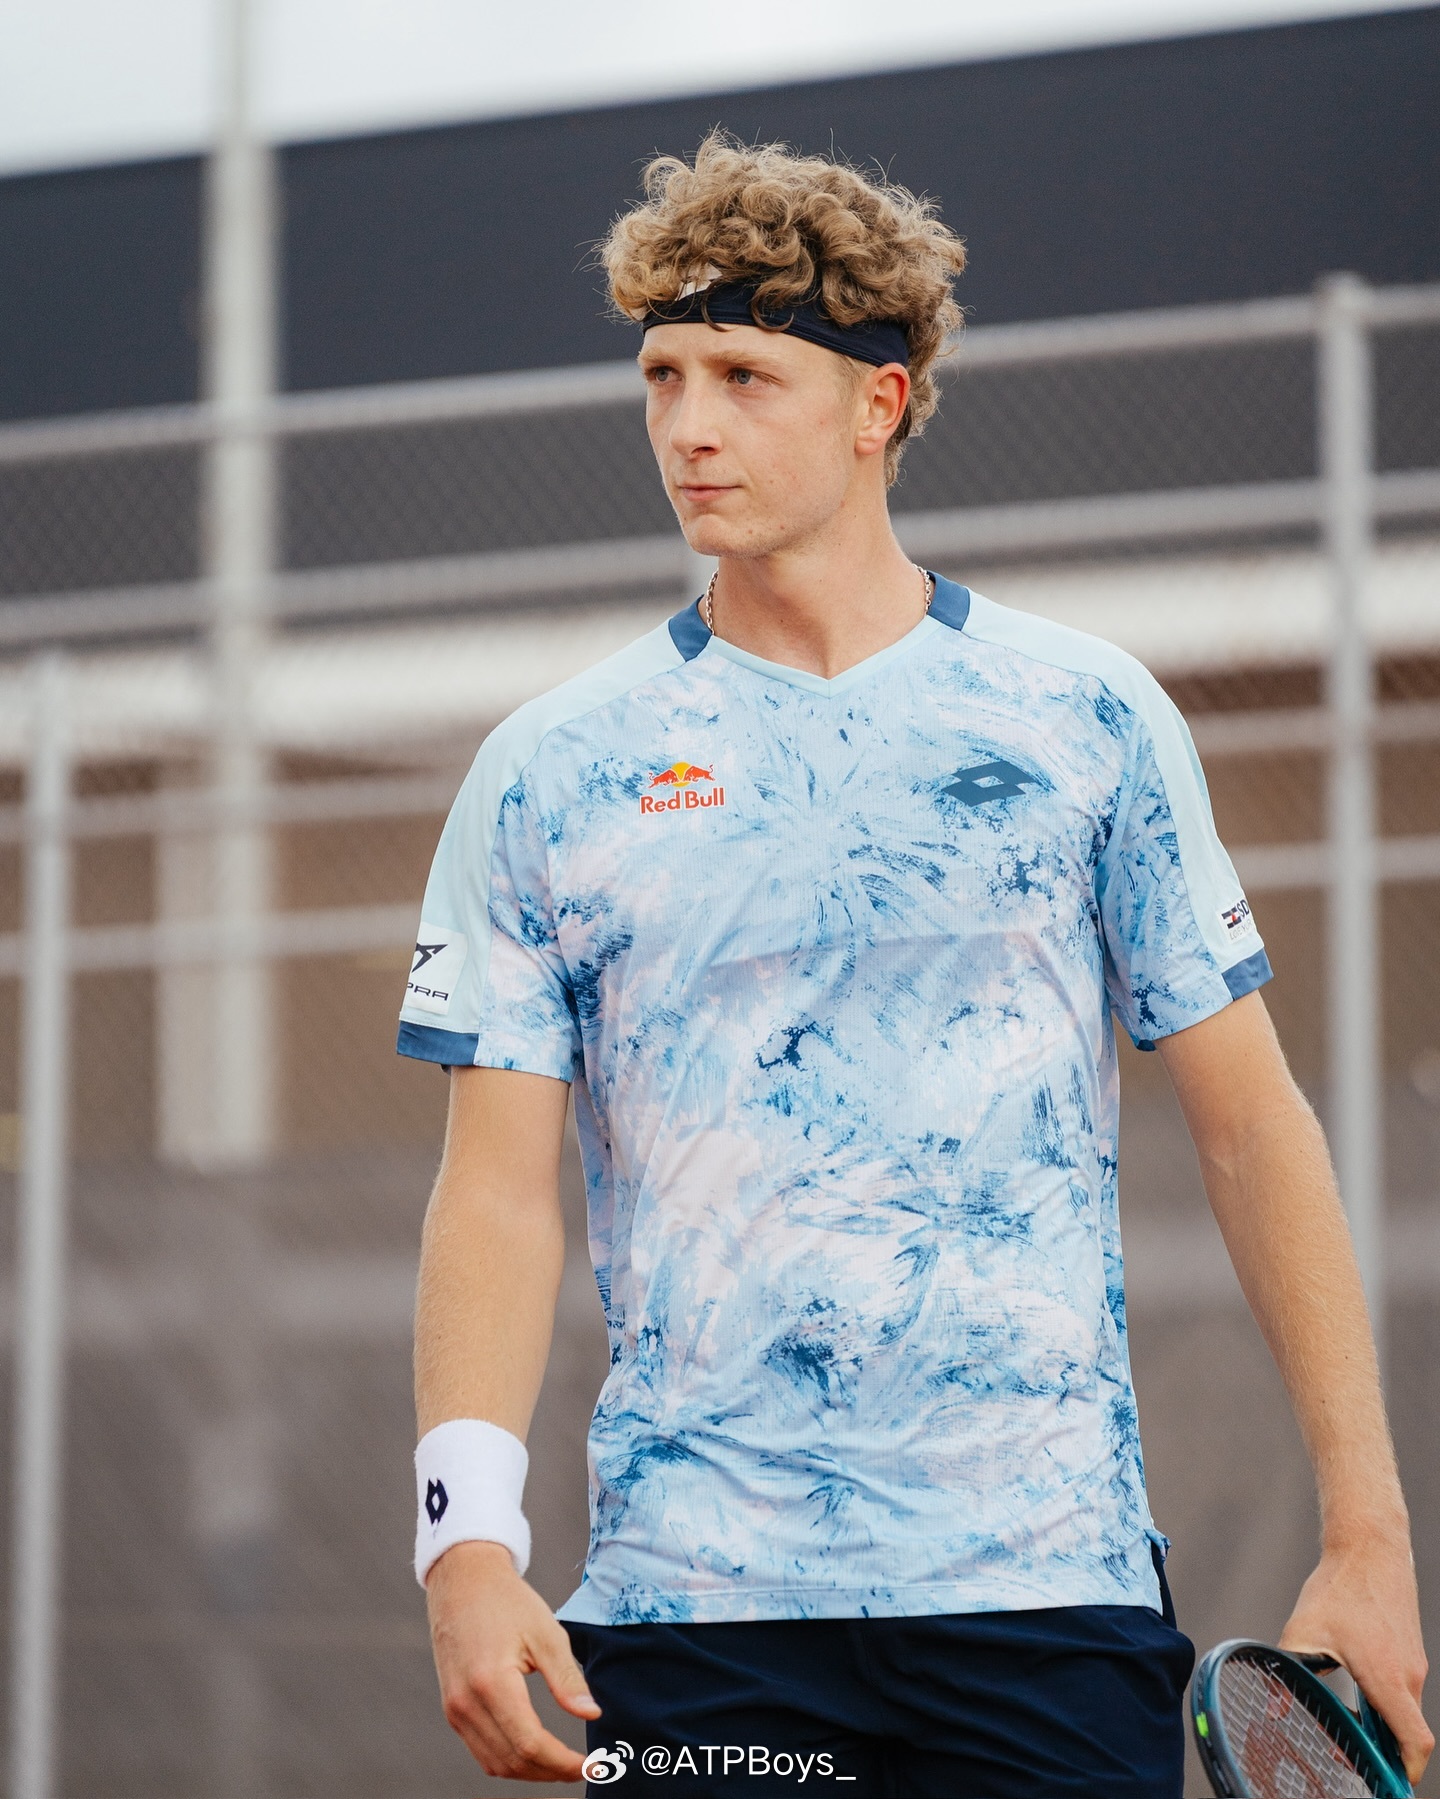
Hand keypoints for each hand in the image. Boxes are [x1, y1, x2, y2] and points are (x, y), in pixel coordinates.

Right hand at [426, 1539, 600, 1781]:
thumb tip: (592, 1715)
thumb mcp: (546, 1632)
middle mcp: (466, 1703)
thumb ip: (567, 1679)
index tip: (593, 1765)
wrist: (463, 1579)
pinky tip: (535, 1753)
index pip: (530, 1743)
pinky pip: (481, 1751)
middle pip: (513, 1760)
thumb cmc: (507, 1600)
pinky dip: (510, 1761)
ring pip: (495, 1764)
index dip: (564, 1762)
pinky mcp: (452, 1708)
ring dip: (531, 1772)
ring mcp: (455, 1709)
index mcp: (491, 1682)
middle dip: (552, 1772)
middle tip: (585, 1767)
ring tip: (564, 1765)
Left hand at [1279, 1529, 1432, 1785]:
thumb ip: (1289, 1671)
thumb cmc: (1338, 1588)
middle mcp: (1409, 1676)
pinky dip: (1386, 1702)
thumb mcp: (1304, 1632)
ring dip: (1383, 1725)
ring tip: (1349, 1725)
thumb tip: (1272, 1707)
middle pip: (1407, 1733)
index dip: (1404, 1771)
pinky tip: (1356, 1692)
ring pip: (1405, 1710)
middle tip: (1351, 1758)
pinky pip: (1403, 1688)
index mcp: (1389, 1679)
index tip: (1383, 1782)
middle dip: (1384, 1753)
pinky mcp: (1409, 1649)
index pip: (1415, 1743)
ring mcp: (1413, 1662)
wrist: (1370, 1546)